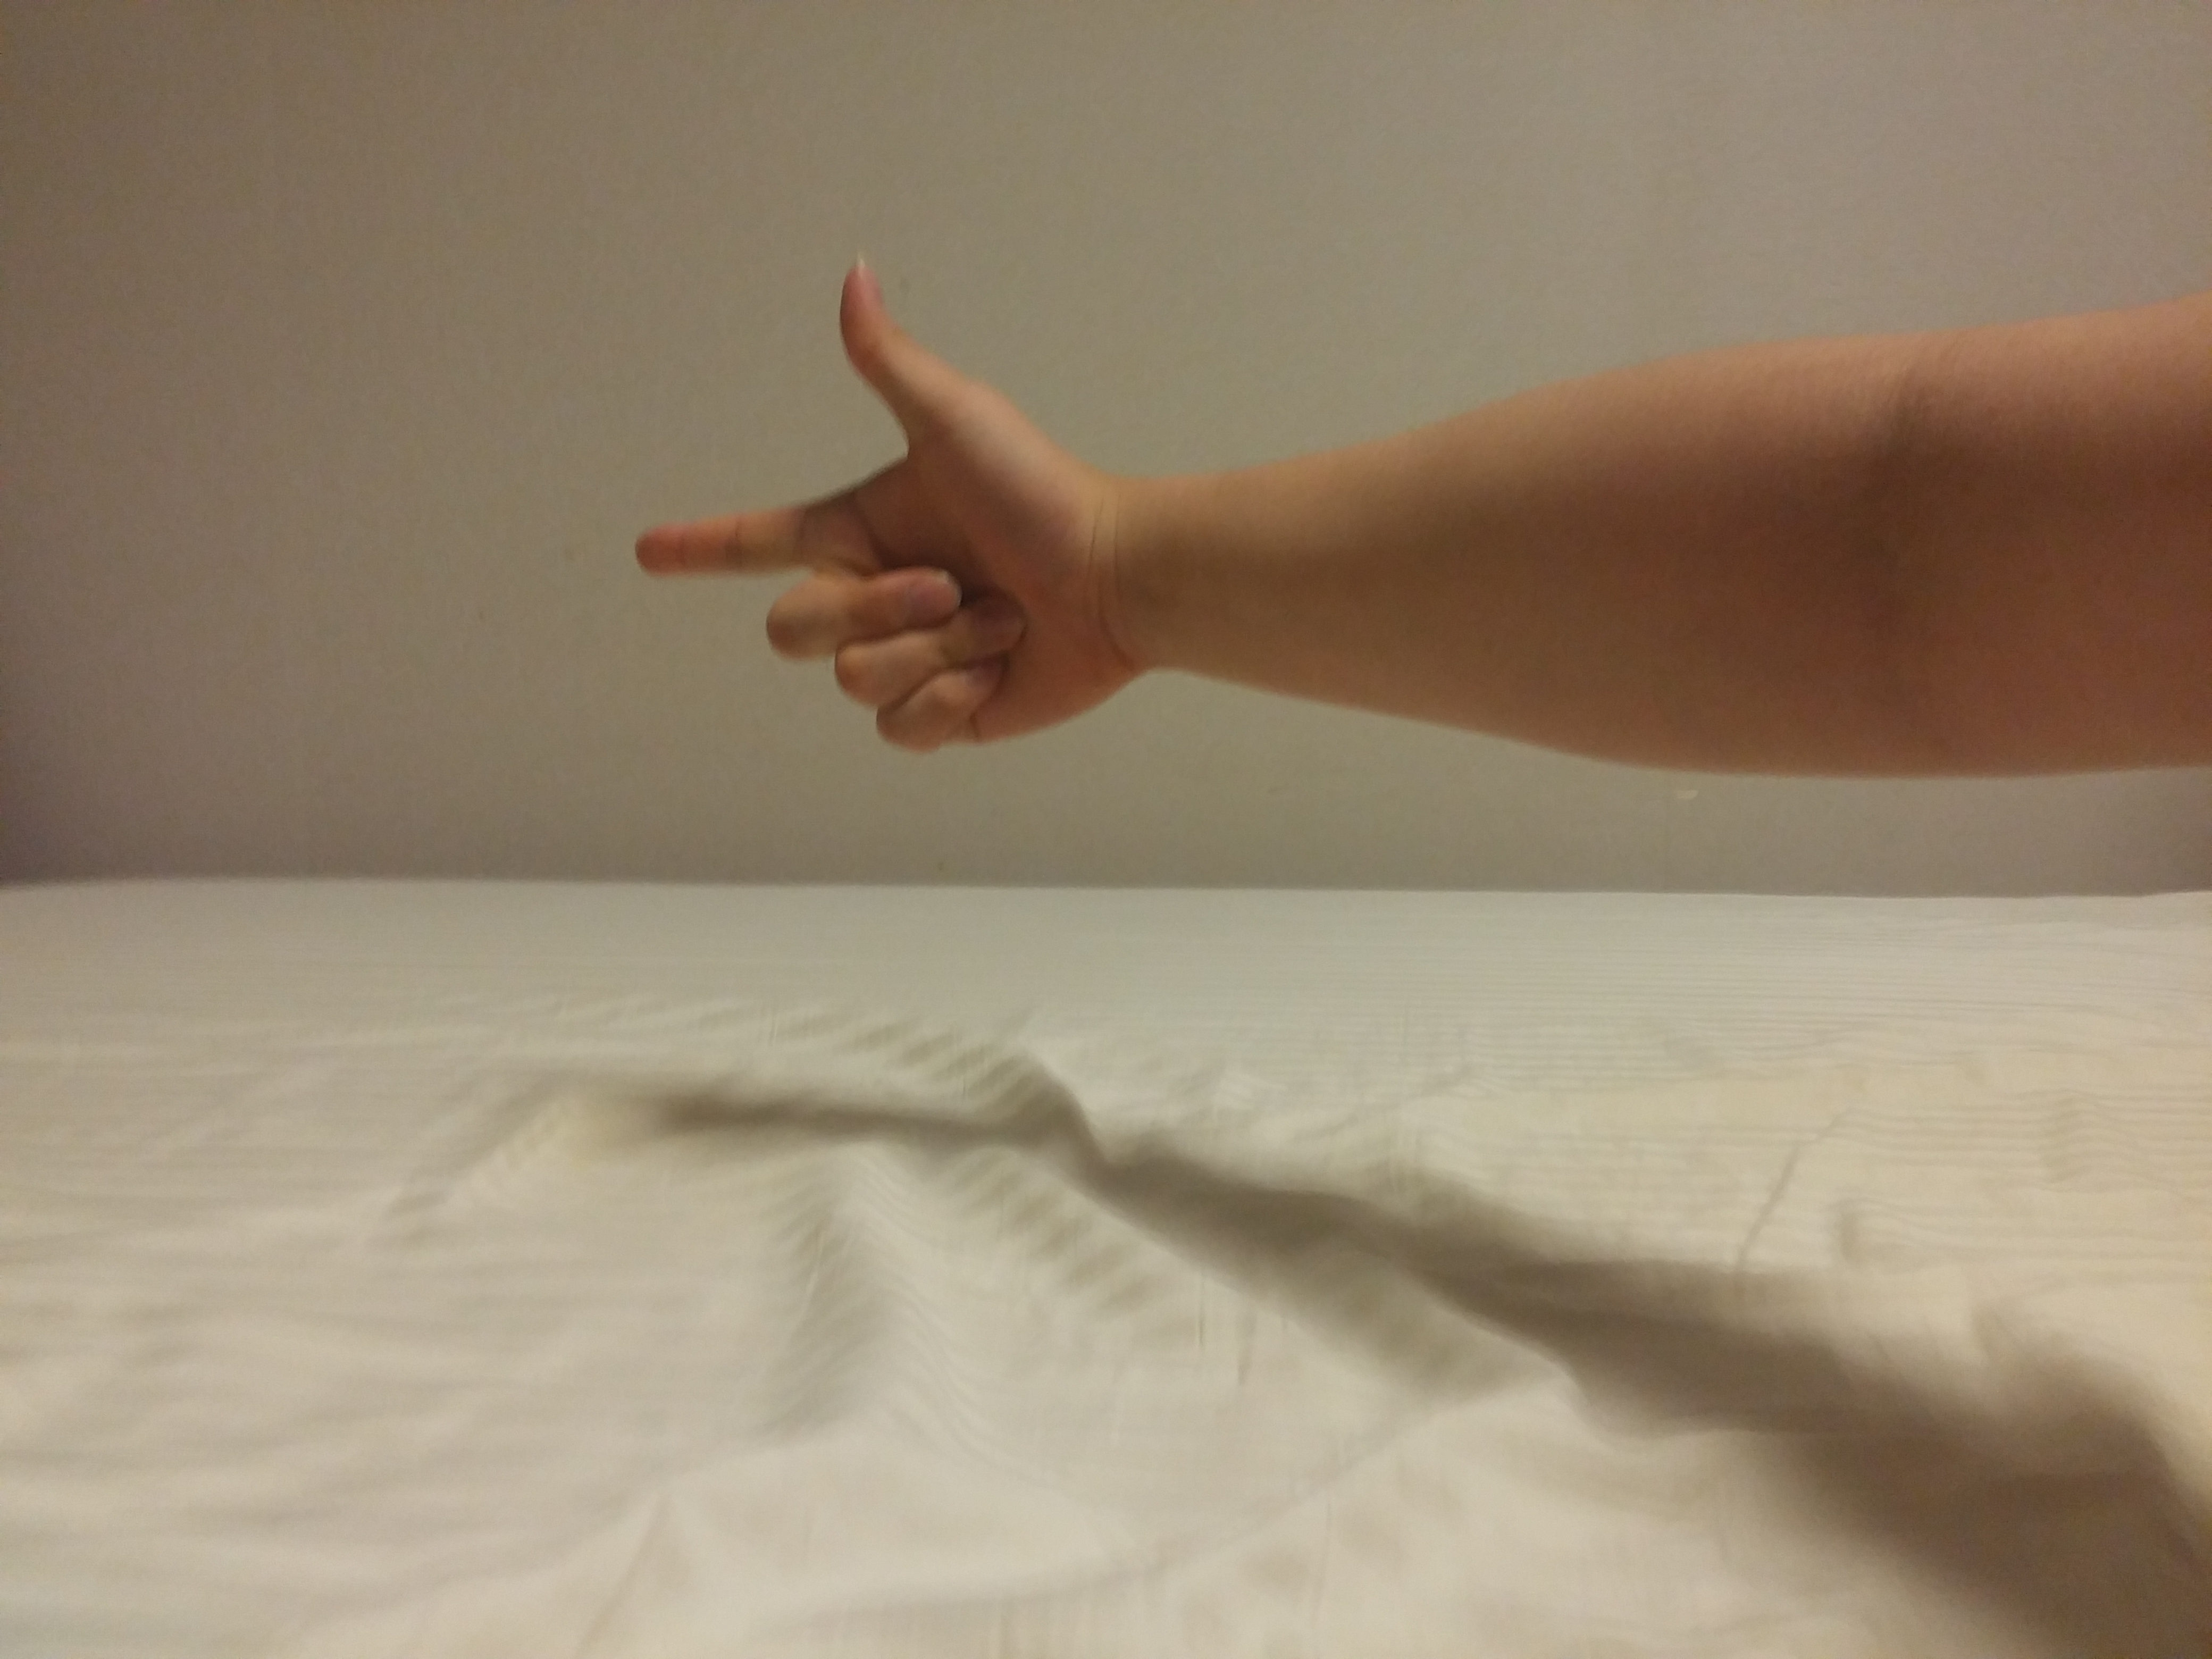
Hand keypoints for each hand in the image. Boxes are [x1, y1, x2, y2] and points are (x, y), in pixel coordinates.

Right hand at [636, 263, 1139, 750]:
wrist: (1116, 580)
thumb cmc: (1044, 495)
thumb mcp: (957, 420)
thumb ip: (890, 361)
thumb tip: (853, 272)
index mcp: (860, 532)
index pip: (758, 542)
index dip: (702, 546)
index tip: (647, 551)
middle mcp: (873, 597)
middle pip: (794, 629)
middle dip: (875, 608)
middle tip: (951, 583)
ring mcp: (906, 660)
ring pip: (854, 679)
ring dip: (935, 647)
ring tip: (1000, 618)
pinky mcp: (943, 716)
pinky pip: (899, 728)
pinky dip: (951, 699)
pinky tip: (998, 669)